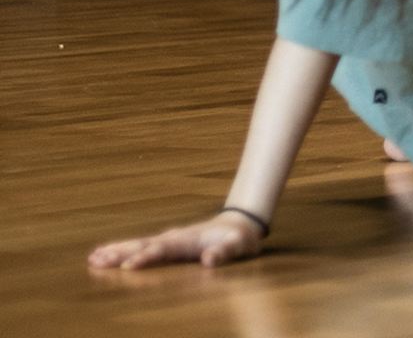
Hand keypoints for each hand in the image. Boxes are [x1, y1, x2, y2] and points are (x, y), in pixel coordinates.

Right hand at [88, 210, 263, 269]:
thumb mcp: (239, 246)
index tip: (128, 267)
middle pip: (143, 245)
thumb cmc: (240, 238)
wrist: (241, 223)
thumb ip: (224, 252)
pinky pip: (140, 246)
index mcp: (188, 240)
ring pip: (138, 244)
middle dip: (120, 253)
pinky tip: (106, 254)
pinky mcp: (166, 242)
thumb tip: (208, 260)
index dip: (146, 258)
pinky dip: (122, 249)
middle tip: (95, 261)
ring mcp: (168, 239)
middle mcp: (173, 238)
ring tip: (93, 258)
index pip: (163, 250)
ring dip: (116, 251)